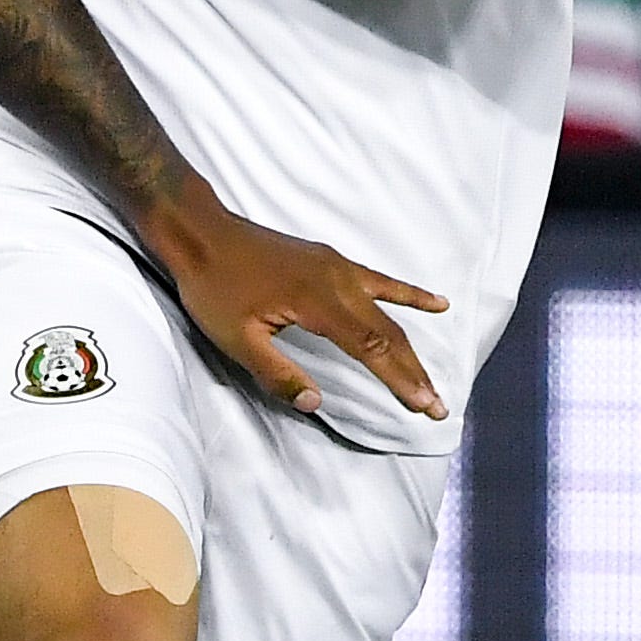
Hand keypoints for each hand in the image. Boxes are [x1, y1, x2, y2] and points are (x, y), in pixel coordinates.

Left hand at [150, 197, 448, 420]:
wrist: (202, 233)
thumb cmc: (213, 288)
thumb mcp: (236, 340)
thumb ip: (276, 373)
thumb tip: (315, 403)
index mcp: (317, 303)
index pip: (372, 348)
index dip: (401, 379)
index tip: (426, 406)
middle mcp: (337, 282)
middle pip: (387, 333)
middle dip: (414, 372)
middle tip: (439, 407)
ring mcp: (337, 267)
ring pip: (387, 312)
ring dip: (411, 346)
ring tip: (434, 377)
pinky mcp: (331, 261)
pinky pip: (379, 280)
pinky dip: (409, 295)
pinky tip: (438, 304)